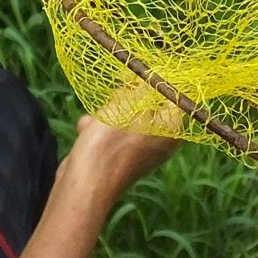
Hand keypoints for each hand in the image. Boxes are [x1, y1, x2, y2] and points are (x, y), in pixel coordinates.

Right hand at [65, 81, 183, 199]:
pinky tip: (86, 132)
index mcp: (172, 130)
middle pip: (146, 105)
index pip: (172, 95)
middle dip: (123, 99)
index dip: (153, 81)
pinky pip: (110, 134)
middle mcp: (161, 142)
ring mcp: (140, 153)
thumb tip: (152, 76)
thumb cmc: (111, 141)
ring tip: (96, 122)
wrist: (85, 183)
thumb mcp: (128, 104)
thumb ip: (143, 87)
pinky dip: (97, 130)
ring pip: (123, 117)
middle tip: (113, 100)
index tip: (135, 74)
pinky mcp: (119, 159)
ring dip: (106, 114)